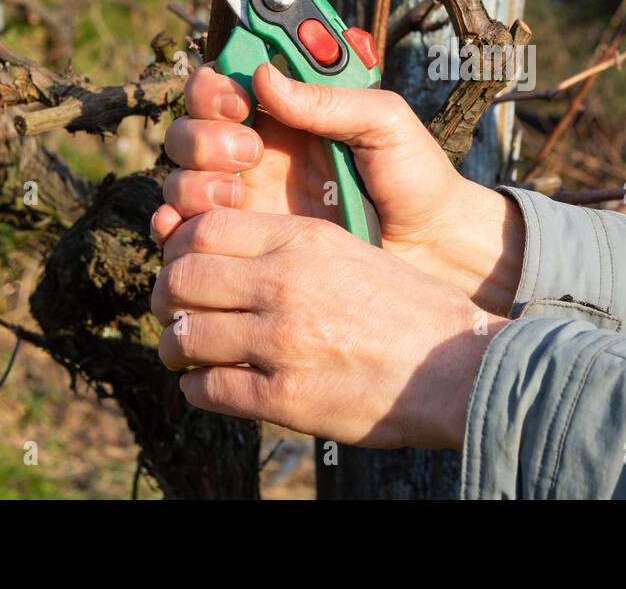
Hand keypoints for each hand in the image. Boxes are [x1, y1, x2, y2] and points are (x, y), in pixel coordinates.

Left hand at [153, 207, 507, 448]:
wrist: (458, 368)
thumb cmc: (412, 310)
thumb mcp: (352, 252)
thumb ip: (291, 250)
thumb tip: (229, 258)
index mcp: (304, 240)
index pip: (203, 228)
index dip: (179, 248)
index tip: (185, 267)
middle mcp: (285, 283)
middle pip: (180, 278)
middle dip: (168, 298)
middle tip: (177, 313)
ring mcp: (282, 341)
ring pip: (185, 336)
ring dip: (178, 348)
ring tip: (190, 355)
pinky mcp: (284, 398)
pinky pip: (206, 390)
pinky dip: (199, 389)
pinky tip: (216, 385)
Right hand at [155, 62, 521, 312]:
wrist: (434, 249)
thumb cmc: (417, 179)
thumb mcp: (385, 123)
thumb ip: (328, 100)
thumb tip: (263, 75)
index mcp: (288, 115)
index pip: (224, 85)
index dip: (215, 86)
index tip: (238, 99)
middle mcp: (257, 154)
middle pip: (191, 131)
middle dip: (202, 136)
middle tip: (247, 151)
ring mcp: (247, 202)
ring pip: (182, 179)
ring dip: (194, 181)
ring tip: (236, 195)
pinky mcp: (245, 247)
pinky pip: (189, 235)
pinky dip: (173, 228)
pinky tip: (186, 230)